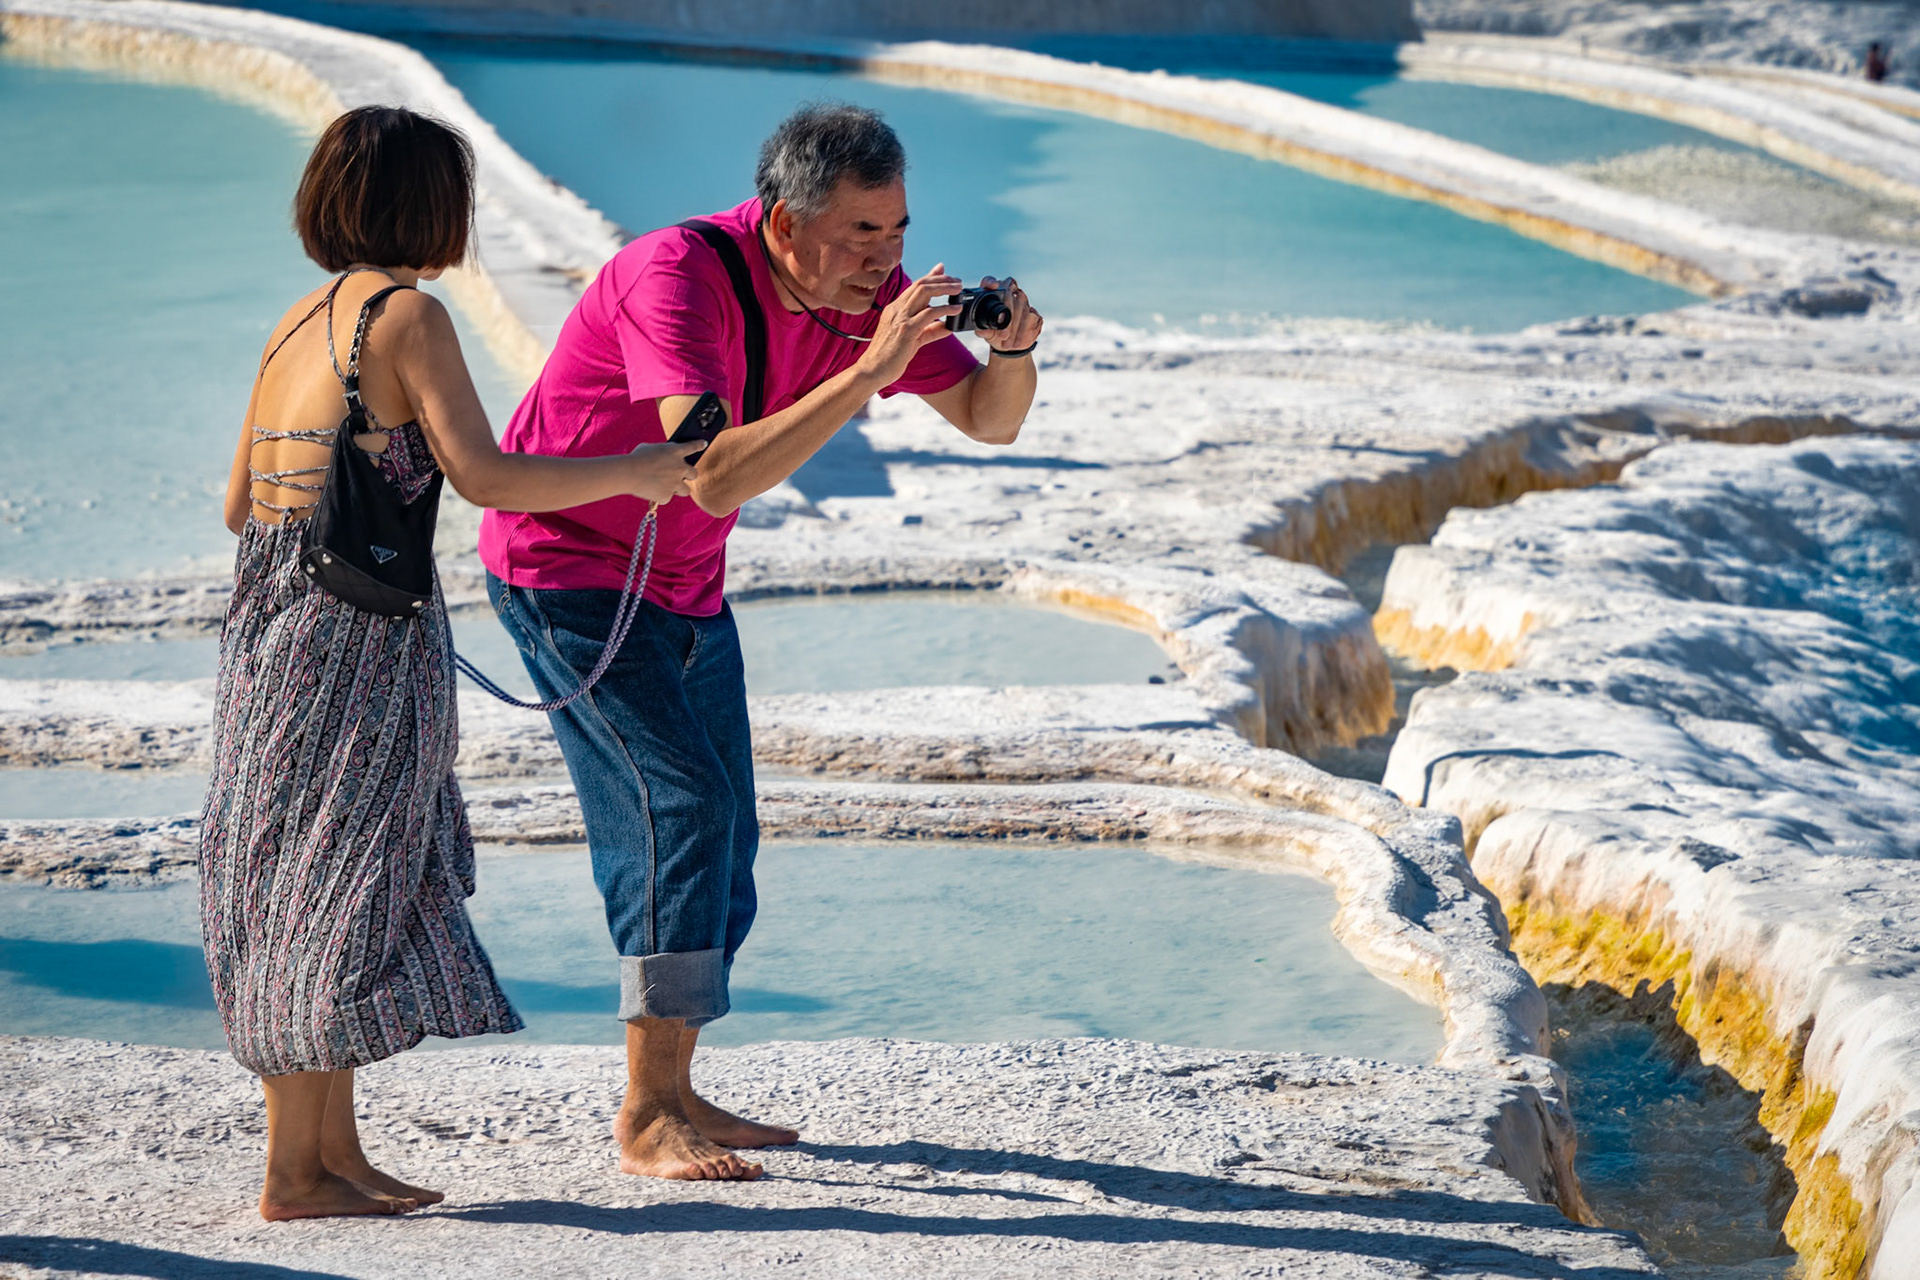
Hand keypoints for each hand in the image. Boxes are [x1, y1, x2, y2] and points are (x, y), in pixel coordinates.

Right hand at [626, 441, 698, 504]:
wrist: (628, 473)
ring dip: (677, 488)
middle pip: (694, 473)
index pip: (693, 446)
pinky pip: (666, 498)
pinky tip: (651, 491)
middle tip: (681, 476)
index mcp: (675, 451)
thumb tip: (664, 460)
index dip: (699, 445)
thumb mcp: (649, 449)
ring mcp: (675, 483)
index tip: (703, 444)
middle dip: (689, 475)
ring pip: (685, 490)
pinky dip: (660, 496)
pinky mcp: (667, 495)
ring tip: (665, 486)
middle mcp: (680, 467)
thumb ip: (661, 454)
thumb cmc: (635, 458)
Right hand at [855, 263, 961, 386]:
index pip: (914, 287)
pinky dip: (944, 309)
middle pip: (921, 284)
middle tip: (957, 281)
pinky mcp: (906, 330)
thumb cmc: (889, 357)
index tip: (943, 270)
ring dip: (944, 288)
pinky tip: (956, 309)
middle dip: (941, 279)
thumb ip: (929, 331)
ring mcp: (900, 318)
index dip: (930, 277)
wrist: (872, 370)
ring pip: (924, 292)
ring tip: (959, 289)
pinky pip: (928, 314)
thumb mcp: (912, 340)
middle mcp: (897, 309)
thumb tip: (946, 326)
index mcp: (895, 309)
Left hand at [979, 276, 1041, 353]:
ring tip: (1008, 343)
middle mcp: (1008, 293)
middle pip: (1010, 293)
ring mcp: (1022, 301)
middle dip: (1008, 316)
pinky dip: (1023, 331)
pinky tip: (1017, 342)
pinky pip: (1031, 317)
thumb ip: (982, 331)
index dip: (991, 281)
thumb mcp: (987, 333)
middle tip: (1003, 335)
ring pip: (1022, 306)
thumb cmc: (994, 333)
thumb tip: (981, 331)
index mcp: (992, 295)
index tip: (993, 286)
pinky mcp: (1033, 312)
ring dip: (1015, 327)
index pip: (990, 281)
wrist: (1009, 344)